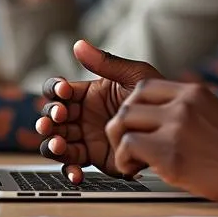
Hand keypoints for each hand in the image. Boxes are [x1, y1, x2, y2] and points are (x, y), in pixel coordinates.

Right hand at [34, 40, 159, 181]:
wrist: (169, 124)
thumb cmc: (154, 95)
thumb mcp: (132, 75)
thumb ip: (105, 62)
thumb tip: (79, 44)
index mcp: (87, 93)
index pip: (58, 90)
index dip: (55, 90)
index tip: (64, 91)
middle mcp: (82, 115)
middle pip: (51, 117)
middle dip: (48, 117)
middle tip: (57, 118)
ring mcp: (86, 136)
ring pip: (57, 142)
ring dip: (52, 144)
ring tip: (60, 144)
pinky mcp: (94, 157)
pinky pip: (73, 165)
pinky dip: (69, 170)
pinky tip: (75, 172)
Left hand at [104, 80, 217, 205]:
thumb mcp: (215, 114)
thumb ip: (189, 110)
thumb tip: (163, 119)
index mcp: (194, 91)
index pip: (144, 87)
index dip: (133, 109)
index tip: (137, 129)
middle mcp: (184, 102)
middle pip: (128, 104)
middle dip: (121, 128)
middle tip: (131, 149)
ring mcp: (178, 125)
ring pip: (122, 122)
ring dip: (120, 145)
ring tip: (133, 162)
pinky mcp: (171, 152)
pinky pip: (128, 147)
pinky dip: (124, 161)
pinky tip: (137, 171)